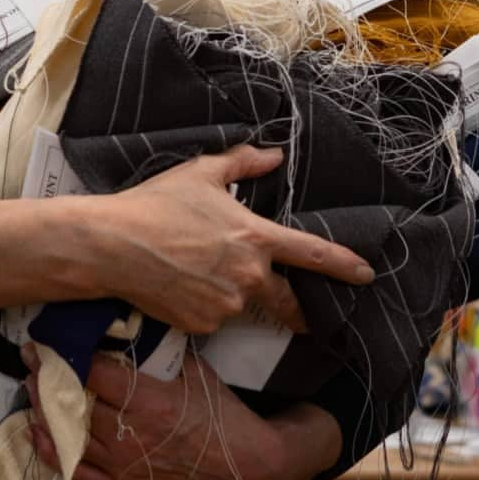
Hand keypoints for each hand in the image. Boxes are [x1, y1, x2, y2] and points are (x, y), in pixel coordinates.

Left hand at [25, 349, 340, 479]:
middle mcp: (131, 434)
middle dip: (47, 381)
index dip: (66, 358)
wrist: (246, 466)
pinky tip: (37, 436)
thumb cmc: (222, 414)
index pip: (95, 375)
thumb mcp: (196, 371)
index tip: (46, 342)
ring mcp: (125, 465)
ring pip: (71, 438)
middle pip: (75, 405)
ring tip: (29, 390)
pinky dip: (54, 455)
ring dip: (45, 413)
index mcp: (149, 401)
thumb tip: (139, 323)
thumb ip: (164, 352)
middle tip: (28, 360)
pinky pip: (80, 474)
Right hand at [90, 144, 373, 334]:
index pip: (312, 253)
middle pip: (288, 301)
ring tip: (195, 272)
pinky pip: (212, 317)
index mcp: (254, 237)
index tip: (366, 275)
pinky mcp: (202, 324)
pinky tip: (179, 287)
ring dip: (231, 294)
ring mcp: (226, 304)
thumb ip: (242, 164)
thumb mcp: (200, 173)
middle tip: (303, 313)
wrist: (112, 245)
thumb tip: (274, 155)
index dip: (344, 265)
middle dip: (300, 310)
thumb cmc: (157, 203)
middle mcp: (248, 275)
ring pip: (240, 304)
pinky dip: (203, 306)